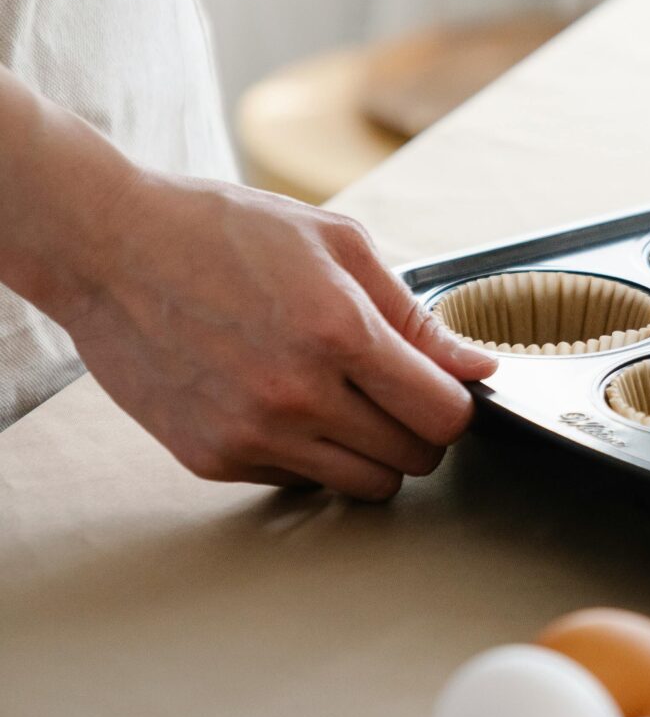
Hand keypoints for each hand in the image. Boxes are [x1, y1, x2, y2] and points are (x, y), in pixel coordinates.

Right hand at [57, 169, 496, 499]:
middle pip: (412, 459)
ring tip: (343, 399)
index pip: (444, 416)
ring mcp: (251, 434)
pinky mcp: (212, 459)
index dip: (455, 404)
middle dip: (418, 428)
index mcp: (338, 332)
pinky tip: (281, 401)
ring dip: (371, 451)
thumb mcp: (335, 242)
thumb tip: (475, 367)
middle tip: (393, 391)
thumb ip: (414, 312)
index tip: (443, 387)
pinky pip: (298, 481)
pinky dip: (308, 453)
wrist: (107, 248)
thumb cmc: (219, 231)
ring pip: (363, 485)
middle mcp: (296, 395)